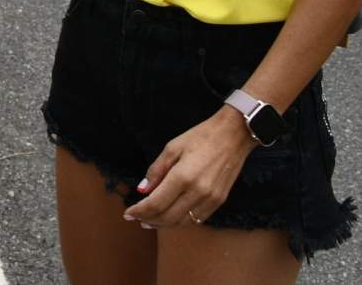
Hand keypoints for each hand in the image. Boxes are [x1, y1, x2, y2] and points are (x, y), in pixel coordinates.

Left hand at [124, 106, 256, 229]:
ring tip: (149, 222)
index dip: (139, 211)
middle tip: (136, 218)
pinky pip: (197, 219)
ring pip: (182, 222)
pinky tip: (170, 218)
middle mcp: (198, 191)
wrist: (233, 136)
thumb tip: (142, 190)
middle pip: (168, 216)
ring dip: (164, 225)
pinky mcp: (219, 201)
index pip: (155, 203)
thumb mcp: (172, 148)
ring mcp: (211, 198)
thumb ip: (156, 171)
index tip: (127, 213)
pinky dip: (181, 222)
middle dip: (148, 220)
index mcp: (183, 176)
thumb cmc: (200, 137)